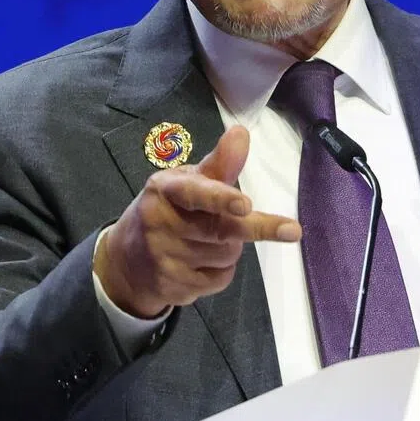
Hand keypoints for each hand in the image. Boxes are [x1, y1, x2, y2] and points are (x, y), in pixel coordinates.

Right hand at [94, 125, 300, 315]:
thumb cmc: (168, 210)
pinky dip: (222, 271)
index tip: (245, 205)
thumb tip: (241, 133)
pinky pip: (219, 279)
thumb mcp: (187, 183)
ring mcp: (163, 258)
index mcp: (164, 190)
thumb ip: (219, 165)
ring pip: (227, 255)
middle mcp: (159, 222)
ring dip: (232, 247)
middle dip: (257, 228)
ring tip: (211, 240)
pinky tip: (203, 263)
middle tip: (292, 230)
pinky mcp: (171, 287)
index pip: (194, 193)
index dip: (221, 199)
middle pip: (222, 230)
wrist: (127, 260)